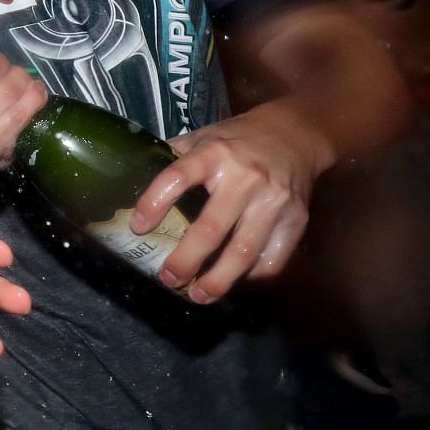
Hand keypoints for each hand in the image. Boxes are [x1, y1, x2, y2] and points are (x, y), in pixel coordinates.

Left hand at [129, 102, 334, 303]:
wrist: (295, 134)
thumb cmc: (239, 139)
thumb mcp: (204, 136)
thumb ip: (174, 156)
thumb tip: (133, 179)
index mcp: (215, 153)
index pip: (177, 177)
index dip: (154, 203)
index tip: (138, 228)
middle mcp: (245, 178)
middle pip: (211, 229)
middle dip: (186, 260)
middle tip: (168, 279)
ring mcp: (273, 201)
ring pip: (244, 252)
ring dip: (218, 280)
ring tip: (198, 295)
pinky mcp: (296, 220)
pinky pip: (273, 258)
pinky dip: (251, 275)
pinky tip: (235, 280)